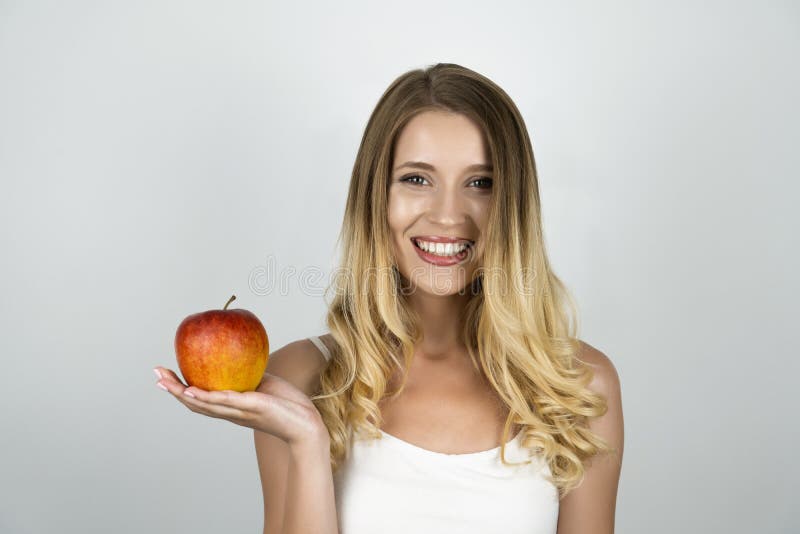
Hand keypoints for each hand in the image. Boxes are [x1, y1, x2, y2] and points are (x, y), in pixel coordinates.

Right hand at [153, 366, 326, 446]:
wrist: (306, 423)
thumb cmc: (287, 404)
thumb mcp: (263, 384)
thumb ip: (248, 374)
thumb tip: (239, 355)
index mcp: (231, 408)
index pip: (200, 399)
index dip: (181, 390)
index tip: (165, 377)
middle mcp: (230, 412)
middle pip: (194, 403)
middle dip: (173, 389)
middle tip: (156, 375)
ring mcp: (239, 412)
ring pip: (204, 405)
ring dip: (182, 394)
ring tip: (165, 382)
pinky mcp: (251, 407)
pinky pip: (225, 401)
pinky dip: (207, 397)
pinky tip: (193, 391)